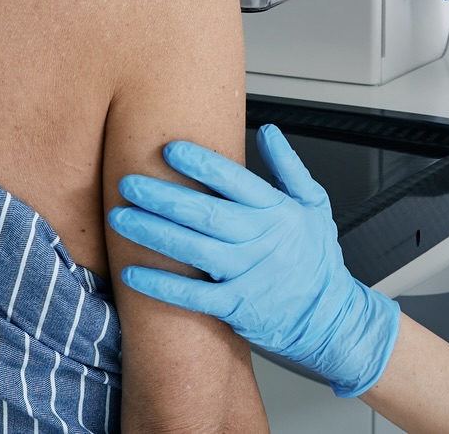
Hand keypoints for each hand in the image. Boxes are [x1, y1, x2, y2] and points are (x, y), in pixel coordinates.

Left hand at [110, 126, 400, 397]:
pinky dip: (162, 285)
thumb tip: (269, 131)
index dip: (202, 164)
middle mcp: (260, 241)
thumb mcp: (315, 205)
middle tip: (128, 182)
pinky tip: (132, 272)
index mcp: (277, 212)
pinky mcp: (235, 306)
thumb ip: (290, 167)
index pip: (235, 181)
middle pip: (205, 213)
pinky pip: (193, 296)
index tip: (169, 149)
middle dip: (163, 197)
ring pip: (193, 250)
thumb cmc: (317, 259)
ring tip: (120, 218)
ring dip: (153, 233)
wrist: (328, 317)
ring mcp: (247, 275)